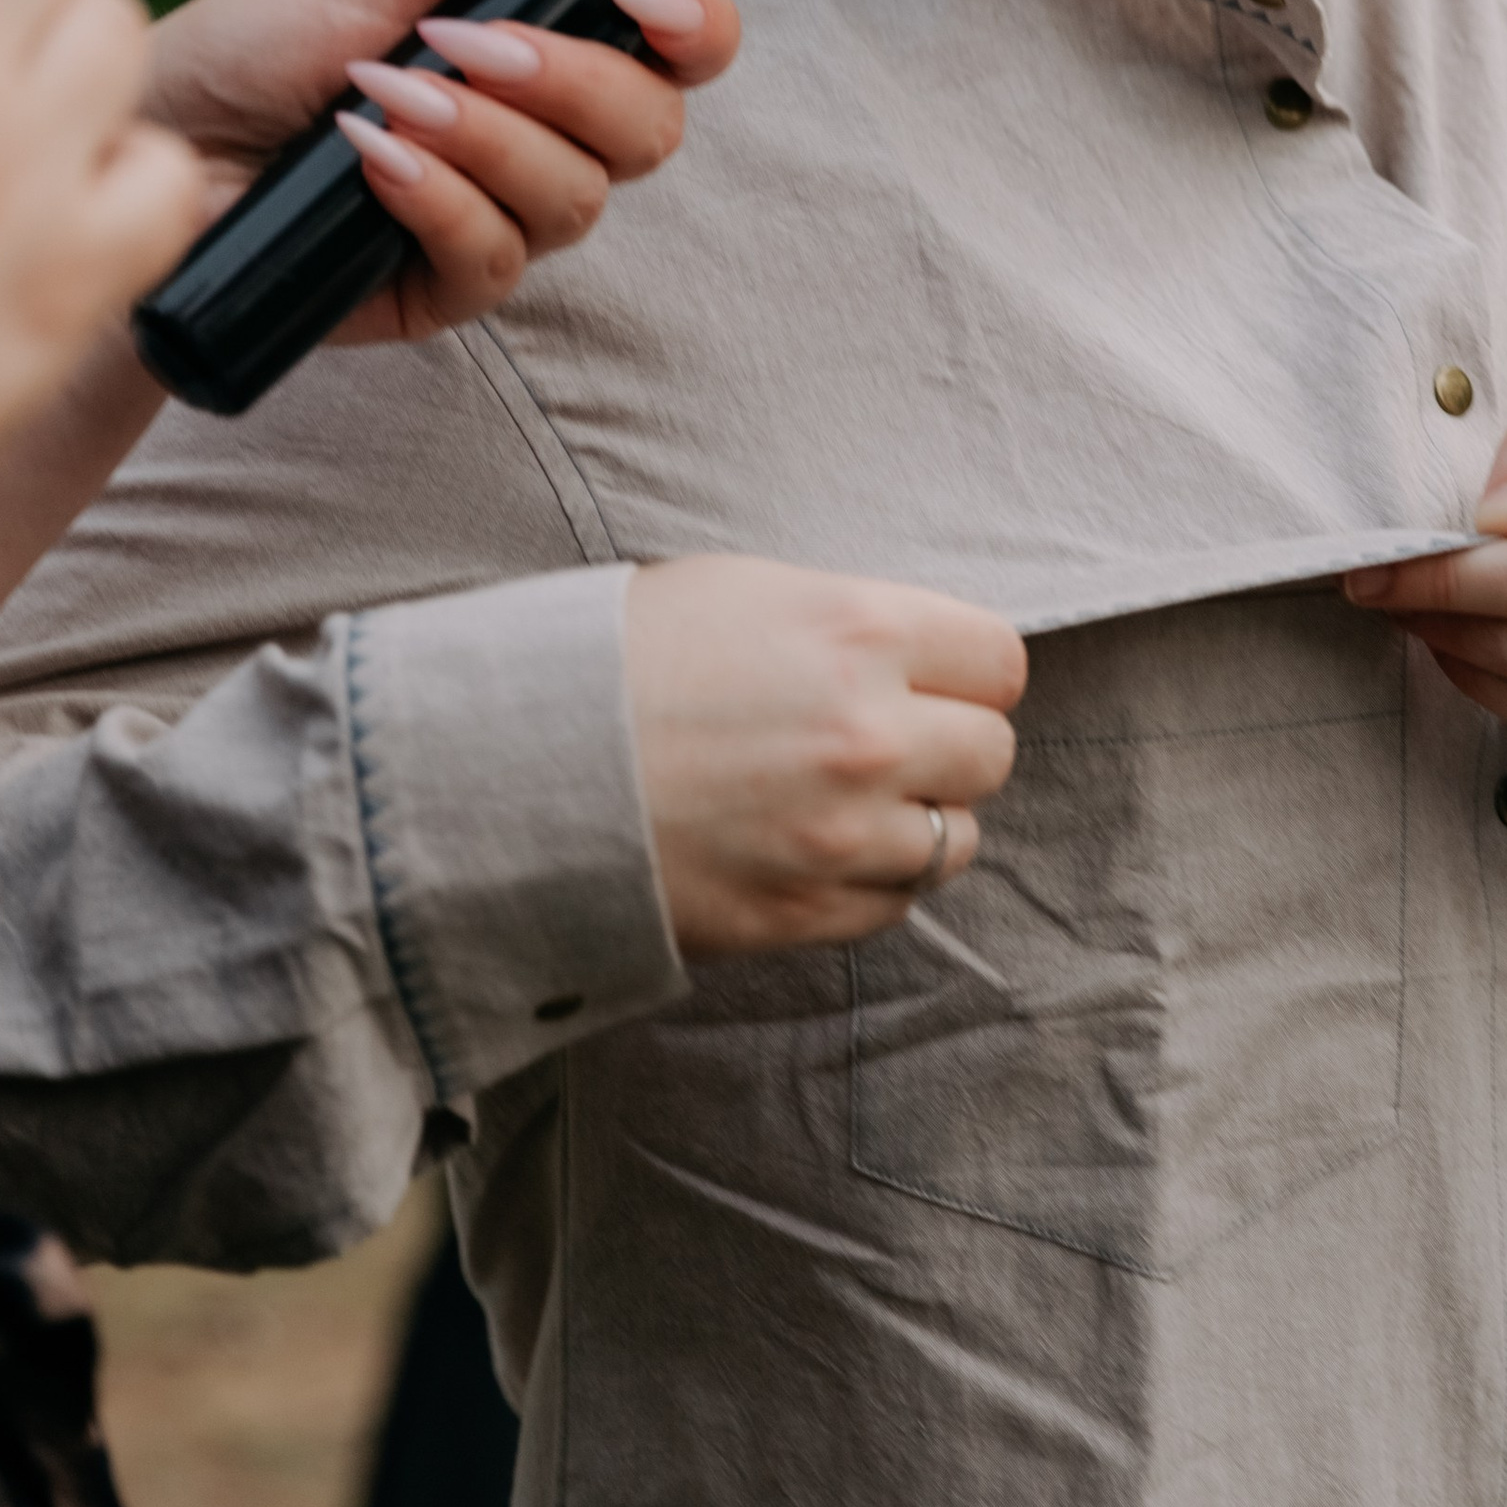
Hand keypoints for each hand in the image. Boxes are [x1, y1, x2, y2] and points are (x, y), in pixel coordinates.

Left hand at [140, 0, 740, 348]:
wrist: (151, 138)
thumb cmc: (256, 40)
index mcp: (548, 41)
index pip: (683, 48)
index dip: (697, 27)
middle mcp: (543, 134)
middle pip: (650, 130)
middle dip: (572, 82)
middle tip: (467, 43)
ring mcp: (500, 215)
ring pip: (578, 198)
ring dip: (488, 139)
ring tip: (390, 96)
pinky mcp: (445, 288)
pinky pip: (495, 258)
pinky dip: (439, 200)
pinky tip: (373, 162)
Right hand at [624, 559, 1027, 955]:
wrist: (507, 763)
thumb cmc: (615, 656)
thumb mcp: (742, 592)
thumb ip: (850, 624)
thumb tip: (919, 657)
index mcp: (859, 632)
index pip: (998, 660)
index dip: (965, 669)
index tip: (932, 677)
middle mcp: (868, 735)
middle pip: (990, 753)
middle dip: (947, 744)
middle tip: (884, 738)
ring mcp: (840, 834)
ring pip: (956, 838)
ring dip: (914, 818)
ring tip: (841, 798)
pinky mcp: (802, 913)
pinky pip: (895, 903)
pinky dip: (870, 879)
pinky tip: (810, 846)